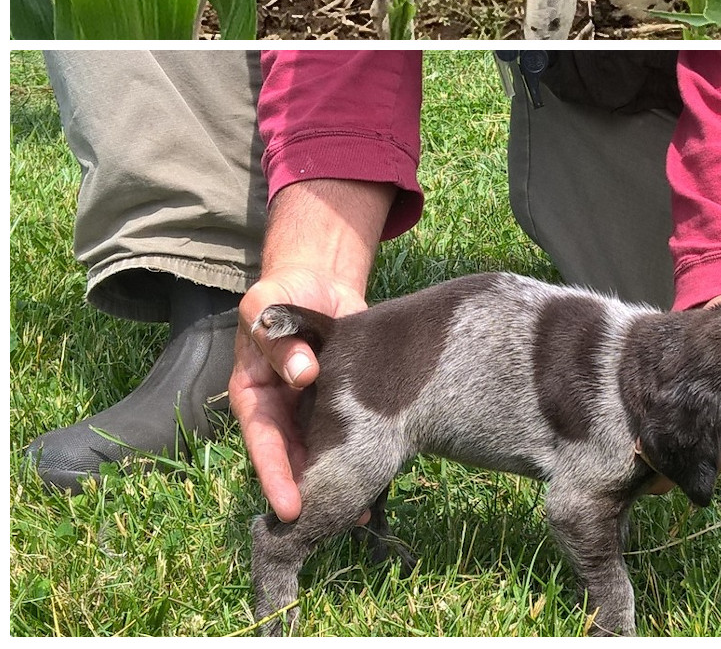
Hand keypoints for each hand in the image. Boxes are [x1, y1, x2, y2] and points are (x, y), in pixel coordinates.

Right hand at [232, 178, 390, 521]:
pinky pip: (352, 431)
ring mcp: (314, 409)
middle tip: (331, 521)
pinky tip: (385, 474)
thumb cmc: (283, 293)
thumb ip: (279, 341)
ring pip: (324, 451)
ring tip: (361, 511)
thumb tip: (303, 374)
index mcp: (253, 396)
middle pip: (295, 458)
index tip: (291, 508)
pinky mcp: (345, 401)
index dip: (275, 476)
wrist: (319, 281)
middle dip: (311, 490)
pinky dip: (365, 451)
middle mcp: (282, 410)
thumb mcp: (267, 308)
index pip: (262, 443)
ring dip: (340, 477)